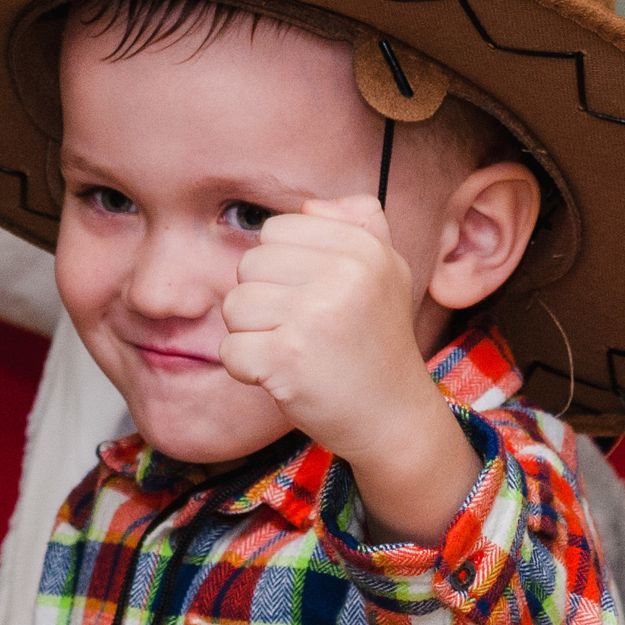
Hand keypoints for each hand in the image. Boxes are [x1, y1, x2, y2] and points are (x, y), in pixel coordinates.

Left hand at [220, 195, 479, 543]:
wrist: (394, 417)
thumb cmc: (377, 343)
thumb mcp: (387, 271)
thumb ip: (358, 224)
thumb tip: (309, 207)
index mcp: (363, 247)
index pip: (275, 230)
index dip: (280, 268)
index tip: (311, 299)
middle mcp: (343, 274)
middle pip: (249, 265)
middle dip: (263, 301)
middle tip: (302, 332)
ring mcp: (315, 315)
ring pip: (234, 305)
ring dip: (252, 335)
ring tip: (293, 352)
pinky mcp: (288, 357)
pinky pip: (230, 349)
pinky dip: (247, 369)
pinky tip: (283, 376)